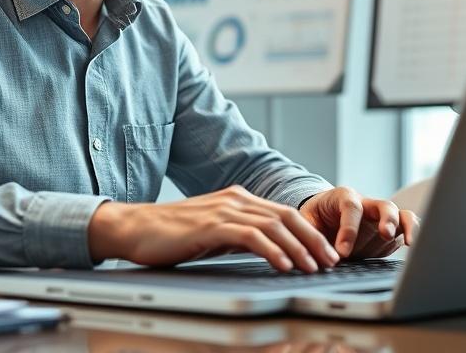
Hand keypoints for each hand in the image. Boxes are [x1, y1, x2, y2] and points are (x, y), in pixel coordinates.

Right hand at [88, 185, 340, 271]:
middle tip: (330, 262)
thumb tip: (266, 250)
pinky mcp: (212, 225)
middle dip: (312, 240)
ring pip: (273, 225)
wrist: (135, 228)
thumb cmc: (170, 235)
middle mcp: (235, 199)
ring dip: (298, 247)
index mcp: (237, 199)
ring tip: (313, 267)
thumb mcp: (213, 232)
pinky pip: (250, 236)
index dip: (308, 233)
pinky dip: (272, 250)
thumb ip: (238, 235)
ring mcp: (224, 210)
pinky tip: (283, 264)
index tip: (324, 253)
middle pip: (286, 216)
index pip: (283, 213)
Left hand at [298, 186, 418, 259]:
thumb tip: (312, 256)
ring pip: (399, 215)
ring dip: (403, 228)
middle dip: (386, 220)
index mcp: (343, 197)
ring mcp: (381, 216)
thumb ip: (309, 235)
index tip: (342, 252)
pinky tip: (414, 245)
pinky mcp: (392, 229)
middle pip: (382, 205)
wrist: (325, 217)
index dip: (349, 230)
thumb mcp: (306, 222)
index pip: (351, 208)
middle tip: (384, 234)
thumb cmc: (315, 218)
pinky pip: (408, 225)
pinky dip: (413, 232)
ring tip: (409, 242)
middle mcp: (366, 203)